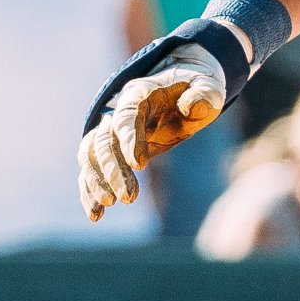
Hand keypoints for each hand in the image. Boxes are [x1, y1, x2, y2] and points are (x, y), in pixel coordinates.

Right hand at [77, 36, 229, 220]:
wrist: (182, 85)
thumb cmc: (198, 86)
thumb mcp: (209, 86)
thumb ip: (204, 94)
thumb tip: (191, 106)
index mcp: (140, 93)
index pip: (127, 116)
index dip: (129, 139)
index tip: (139, 165)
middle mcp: (119, 110)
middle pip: (105, 140)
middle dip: (113, 170)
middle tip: (129, 198)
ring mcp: (113, 130)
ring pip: (92, 155)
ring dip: (96, 181)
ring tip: (106, 207)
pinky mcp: (113, 148)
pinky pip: (93, 168)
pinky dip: (90, 189)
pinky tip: (95, 215)